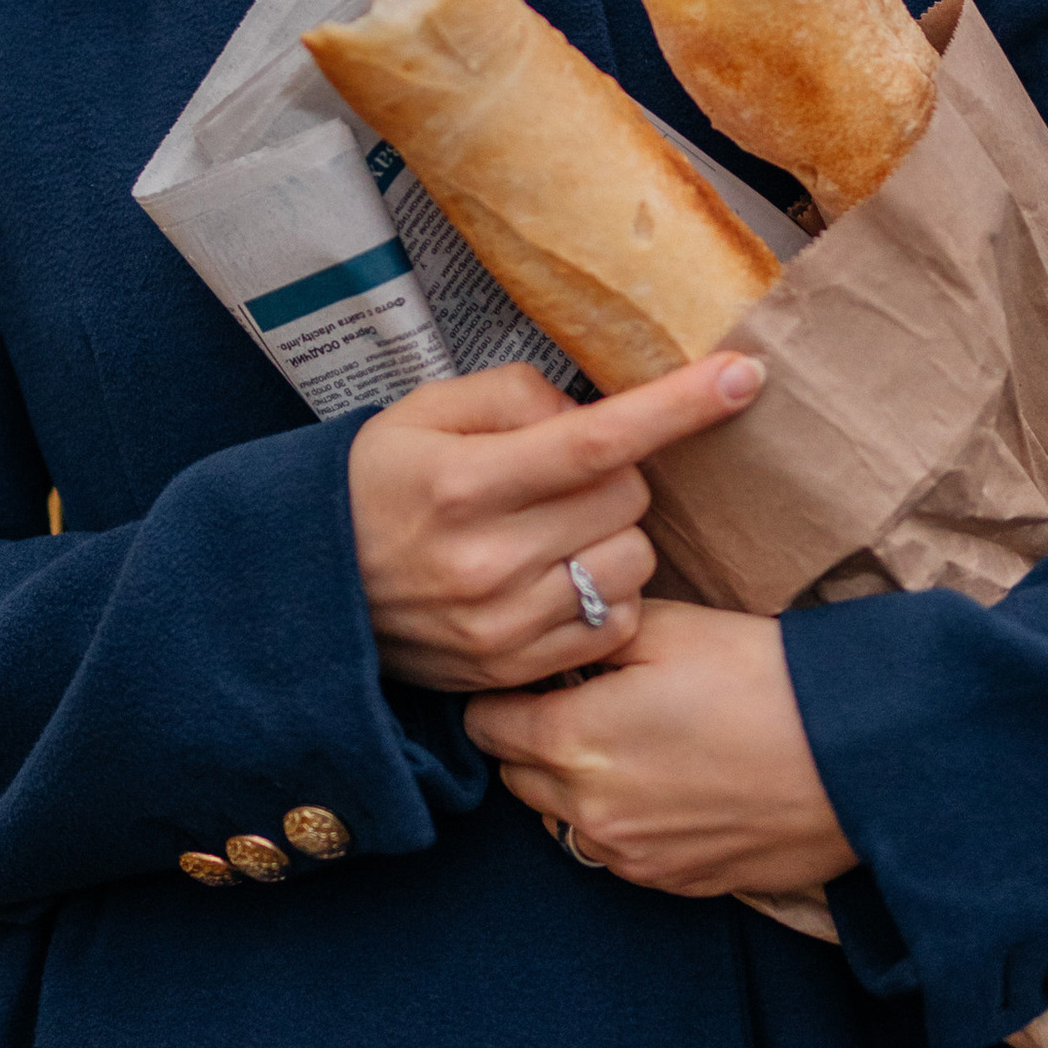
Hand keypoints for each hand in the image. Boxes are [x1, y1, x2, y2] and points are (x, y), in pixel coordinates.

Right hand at [349, 354, 763, 693]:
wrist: (303, 589)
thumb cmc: (373, 486)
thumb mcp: (423, 412)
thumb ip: (514, 397)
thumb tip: (592, 415)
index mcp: (465, 481)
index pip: (598, 440)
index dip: (680, 405)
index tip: (744, 376)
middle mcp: (487, 559)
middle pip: (628, 500)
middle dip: (617, 475)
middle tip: (566, 477)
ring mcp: (503, 624)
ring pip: (632, 564)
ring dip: (615, 538)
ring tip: (558, 533)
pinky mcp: (514, 671)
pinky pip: (614, 626)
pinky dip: (604, 597)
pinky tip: (557, 580)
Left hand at [468, 602, 856, 897]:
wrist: (860, 759)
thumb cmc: (765, 680)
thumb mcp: (669, 627)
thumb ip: (591, 633)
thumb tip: (552, 639)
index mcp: (573, 742)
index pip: (485, 726)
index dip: (501, 694)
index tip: (529, 677)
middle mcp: (589, 813)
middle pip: (516, 778)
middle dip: (531, 741)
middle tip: (577, 702)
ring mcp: (633, 858)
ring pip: (564, 822)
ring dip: (575, 786)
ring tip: (631, 744)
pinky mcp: (677, 884)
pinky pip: (619, 855)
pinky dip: (625, 822)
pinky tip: (671, 785)